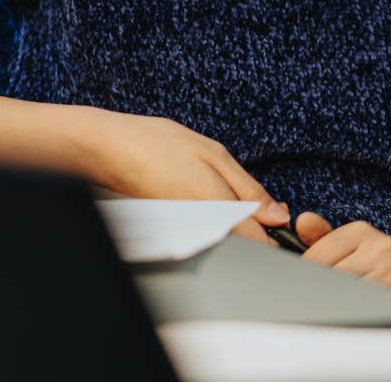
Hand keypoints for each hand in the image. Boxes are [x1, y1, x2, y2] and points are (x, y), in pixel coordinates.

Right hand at [75, 108, 288, 241]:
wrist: (112, 150)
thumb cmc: (159, 146)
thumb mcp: (216, 156)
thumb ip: (249, 189)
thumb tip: (278, 216)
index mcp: (218, 209)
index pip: (262, 244)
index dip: (277, 233)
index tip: (278, 217)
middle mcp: (203, 230)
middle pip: (245, 244)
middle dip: (257, 227)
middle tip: (246, 197)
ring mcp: (189, 233)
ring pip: (226, 239)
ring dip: (235, 222)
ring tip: (217, 189)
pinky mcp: (178, 232)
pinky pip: (208, 233)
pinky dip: (215, 218)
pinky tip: (202, 194)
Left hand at [297, 216, 390, 314]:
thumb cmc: (376, 265)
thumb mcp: (350, 247)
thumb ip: (321, 238)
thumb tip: (302, 221)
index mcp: (361, 231)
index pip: (319, 256)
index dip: (307, 276)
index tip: (305, 287)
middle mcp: (383, 246)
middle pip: (335, 278)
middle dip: (324, 294)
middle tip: (322, 303)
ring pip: (355, 297)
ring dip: (345, 308)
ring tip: (345, 309)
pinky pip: (380, 310)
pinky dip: (369, 316)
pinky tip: (367, 315)